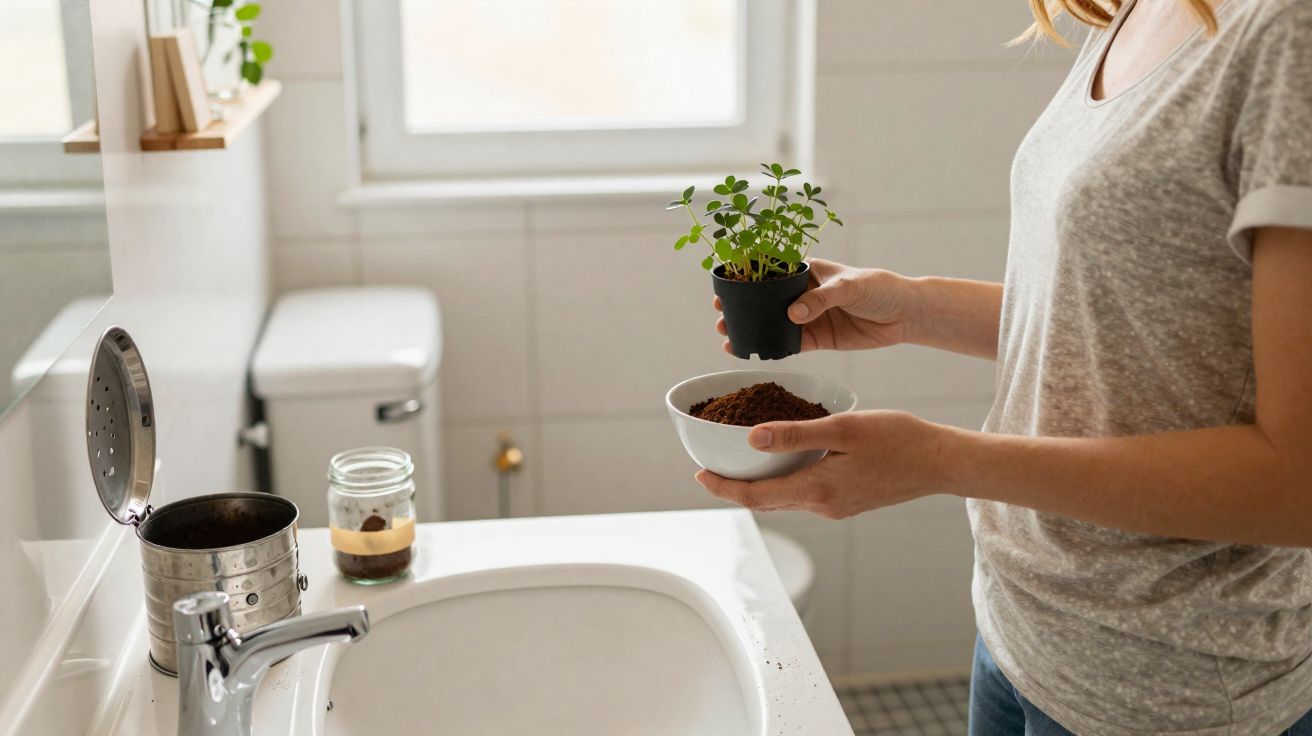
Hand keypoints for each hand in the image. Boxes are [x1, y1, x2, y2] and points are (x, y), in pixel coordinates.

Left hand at [694, 411, 954, 518]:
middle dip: (734, 488)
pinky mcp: (847, 501)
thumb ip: (796, 434)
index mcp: (817, 490)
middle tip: (709, 469)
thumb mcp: (844, 429)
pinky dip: (784, 480)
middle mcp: (823, 506)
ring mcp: (836, 507)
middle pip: (766, 501)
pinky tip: (783, 460)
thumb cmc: (899, 439)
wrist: (941, 463)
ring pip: (785, 498)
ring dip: (759, 486)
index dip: (723, 488)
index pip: (756, 496)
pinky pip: (805, 494)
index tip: (699, 475)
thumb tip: (750, 439)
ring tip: (739, 462)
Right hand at [713, 258, 916, 353]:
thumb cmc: (879, 288)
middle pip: (765, 300)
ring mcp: (809, 316)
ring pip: (772, 323)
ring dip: (750, 329)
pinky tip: (752, 352)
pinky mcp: (817, 338)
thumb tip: (792, 315)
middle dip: (740, 307)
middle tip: (720, 316)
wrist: (904, 314)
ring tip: (727, 337)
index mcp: (808, 271)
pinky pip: (789, 344)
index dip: (746, 278)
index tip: (725, 286)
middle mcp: (803, 293)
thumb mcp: (850, 287)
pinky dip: (771, 348)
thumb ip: (820, 299)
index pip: (771, 271)